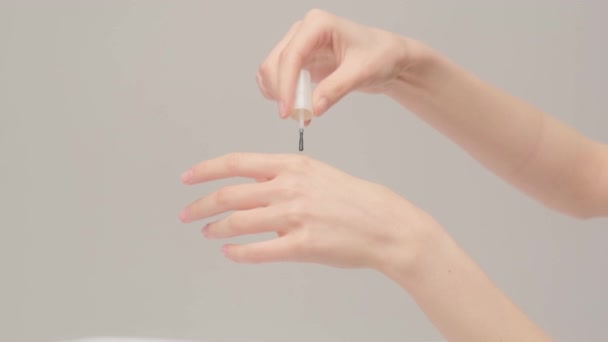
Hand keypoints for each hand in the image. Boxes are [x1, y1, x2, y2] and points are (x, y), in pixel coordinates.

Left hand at [179, 153, 438, 270]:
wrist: (386, 224)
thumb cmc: (354, 199)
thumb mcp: (317, 174)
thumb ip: (282, 179)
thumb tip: (250, 189)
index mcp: (292, 166)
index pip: (236, 164)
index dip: (206, 170)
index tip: (188, 178)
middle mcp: (289, 188)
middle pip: (230, 195)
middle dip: (201, 205)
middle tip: (186, 214)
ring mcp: (295, 217)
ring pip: (239, 222)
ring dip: (216, 228)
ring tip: (208, 232)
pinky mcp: (303, 245)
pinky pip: (259, 250)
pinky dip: (238, 252)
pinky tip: (231, 252)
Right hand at [257, 9, 424, 118]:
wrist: (387, 57)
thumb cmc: (380, 55)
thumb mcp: (362, 73)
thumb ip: (336, 89)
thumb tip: (313, 108)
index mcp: (318, 24)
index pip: (291, 55)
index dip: (285, 84)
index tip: (287, 110)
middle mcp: (303, 32)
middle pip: (274, 63)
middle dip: (281, 92)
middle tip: (296, 116)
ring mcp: (299, 46)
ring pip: (271, 72)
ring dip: (279, 95)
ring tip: (301, 113)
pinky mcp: (299, 61)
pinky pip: (278, 79)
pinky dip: (283, 95)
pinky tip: (299, 107)